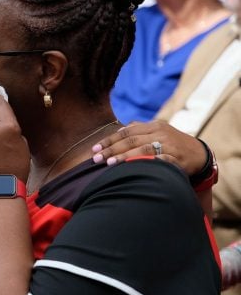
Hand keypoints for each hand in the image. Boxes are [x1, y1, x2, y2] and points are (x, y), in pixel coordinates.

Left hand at [91, 120, 205, 175]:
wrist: (199, 153)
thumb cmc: (172, 143)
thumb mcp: (157, 132)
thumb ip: (138, 131)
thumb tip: (118, 131)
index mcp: (153, 126)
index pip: (126, 132)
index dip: (109, 140)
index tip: (94, 149)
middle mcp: (160, 133)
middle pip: (131, 140)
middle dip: (111, 149)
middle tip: (97, 158)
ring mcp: (169, 145)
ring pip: (143, 149)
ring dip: (125, 156)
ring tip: (110, 163)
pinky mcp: (177, 159)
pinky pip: (160, 161)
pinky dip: (147, 163)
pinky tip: (134, 168)